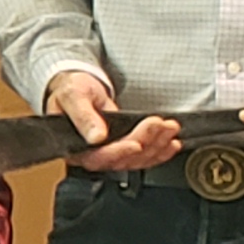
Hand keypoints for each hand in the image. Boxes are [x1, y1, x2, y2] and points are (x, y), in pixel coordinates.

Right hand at [46, 69, 177, 170]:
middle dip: (145, 142)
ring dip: (156, 145)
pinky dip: (159, 151)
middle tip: (159, 124)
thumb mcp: (74, 96)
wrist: (79, 84)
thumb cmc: (71, 89)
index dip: (118, 152)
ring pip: (135, 159)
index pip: (96, 158)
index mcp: (73, 145)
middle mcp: (90, 153)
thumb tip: (96, 137)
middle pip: (121, 159)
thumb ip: (83, 116)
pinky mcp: (122, 147)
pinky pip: (141, 156)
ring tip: (169, 128)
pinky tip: (171, 144)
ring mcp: (108, 151)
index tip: (136, 143)